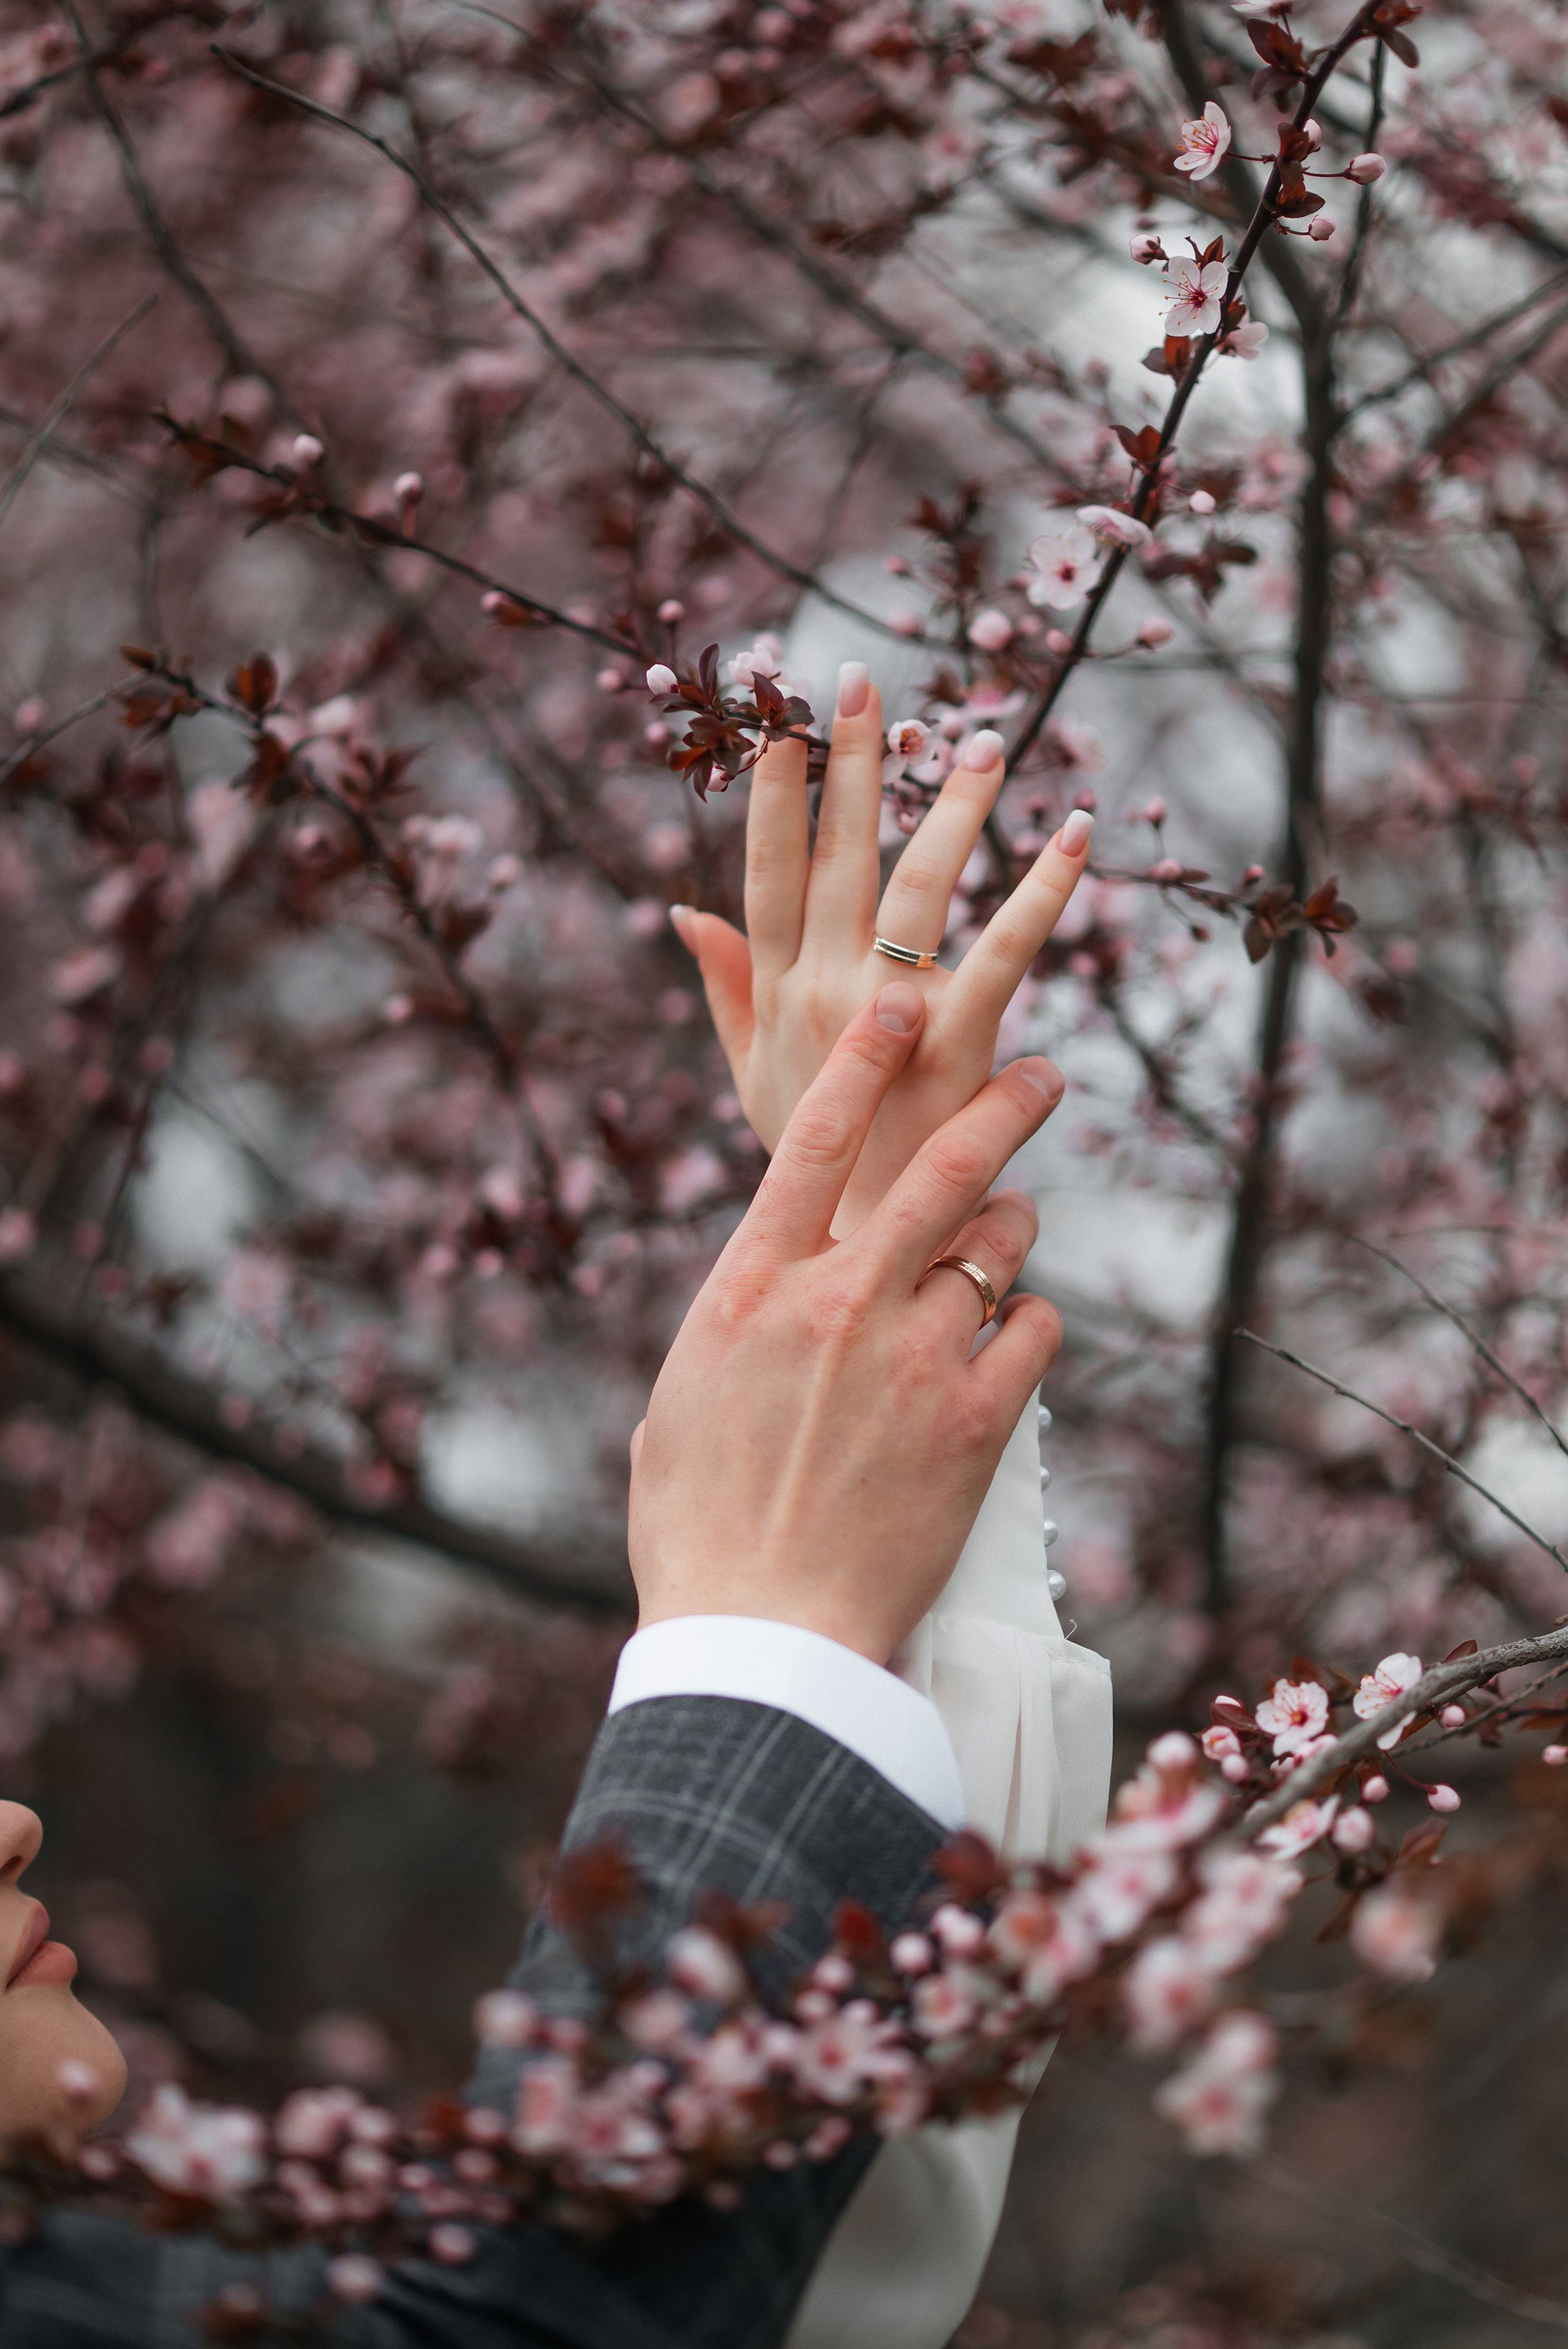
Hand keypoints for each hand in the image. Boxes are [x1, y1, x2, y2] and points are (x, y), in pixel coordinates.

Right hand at [628, 984, 1064, 1663]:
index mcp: (748, 1288)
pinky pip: (1035, 1331)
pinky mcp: (977, 1422)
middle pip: (939, 1164)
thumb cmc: (700, 1530)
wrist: (762, 1639)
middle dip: (1000, 1104)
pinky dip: (1027, 1330)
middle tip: (1040, 1074)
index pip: (813, 1138)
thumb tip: (760, 1293)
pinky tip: (1006, 1354)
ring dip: (1010, 1238)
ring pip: (1001, 1246)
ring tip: (998, 1258)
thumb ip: (731, 1326)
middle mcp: (835, 1303)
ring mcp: (912, 1358)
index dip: (863, 1056)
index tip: (900, 999)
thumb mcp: (679, 1401)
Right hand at [670, 661, 1092, 1230]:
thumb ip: (726, 987)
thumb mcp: (754, 1076)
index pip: (768, 871)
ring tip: (985, 737)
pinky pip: (1006, 949)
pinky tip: (1078, 833)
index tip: (782, 717)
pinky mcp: (958, 1043)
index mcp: (778, 993)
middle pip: (837, 857)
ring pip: (919, 885)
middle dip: (851, 764)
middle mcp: (824, 993)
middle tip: (864, 681)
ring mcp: (889, 1016)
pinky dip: (1045, 888)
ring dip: (954, 806)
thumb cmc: (819, 1164)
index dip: (772, 793)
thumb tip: (685, 911)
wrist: (868, 1254)